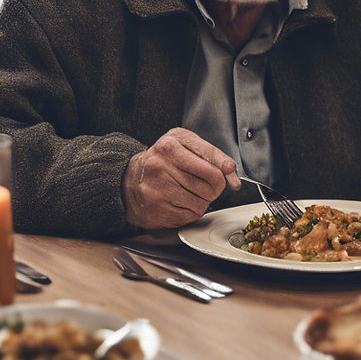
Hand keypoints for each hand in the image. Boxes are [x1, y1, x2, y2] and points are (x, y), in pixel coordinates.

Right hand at [123, 127, 240, 229]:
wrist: (130, 181)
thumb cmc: (163, 163)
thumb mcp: (184, 147)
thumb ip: (212, 157)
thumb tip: (231, 175)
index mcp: (170, 144)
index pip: (210, 158)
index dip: (225, 169)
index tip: (229, 174)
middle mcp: (161, 164)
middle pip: (210, 182)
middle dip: (214, 187)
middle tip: (206, 185)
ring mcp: (157, 187)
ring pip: (202, 201)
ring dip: (203, 201)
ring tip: (189, 193)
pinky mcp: (156, 209)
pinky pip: (190, 215)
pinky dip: (191, 212)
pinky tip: (180, 203)